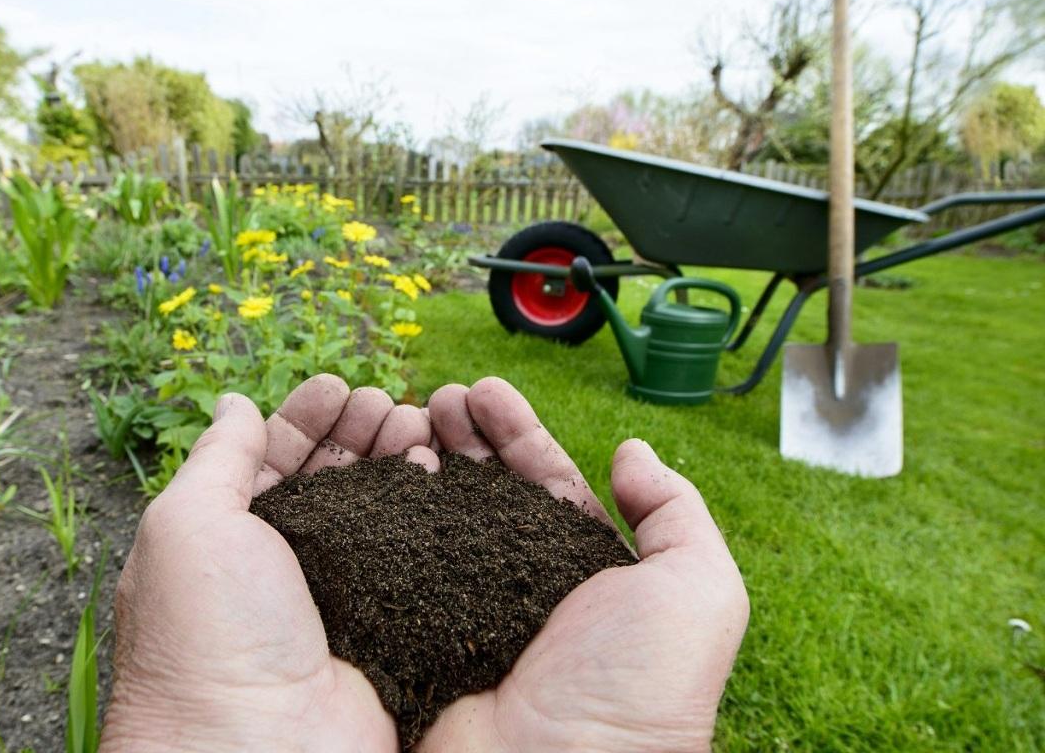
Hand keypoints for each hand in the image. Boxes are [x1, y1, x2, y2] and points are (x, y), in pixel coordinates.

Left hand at [101, 375, 436, 752]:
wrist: (256, 751)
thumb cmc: (207, 636)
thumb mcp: (188, 524)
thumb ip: (218, 456)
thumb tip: (232, 401)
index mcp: (227, 538)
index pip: (271, 458)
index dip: (304, 416)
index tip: (339, 384)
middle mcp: (282, 565)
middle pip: (330, 477)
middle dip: (358, 431)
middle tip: (388, 403)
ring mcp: (338, 596)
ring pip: (377, 510)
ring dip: (396, 460)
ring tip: (418, 428)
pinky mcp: (386, 624)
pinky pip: (413, 555)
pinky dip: (426, 512)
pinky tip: (437, 477)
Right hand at [418, 377, 748, 752]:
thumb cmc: (640, 690)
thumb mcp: (697, 591)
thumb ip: (677, 513)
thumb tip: (632, 451)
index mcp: (583, 571)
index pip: (545, 482)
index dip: (517, 432)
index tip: (484, 389)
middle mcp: (520, 584)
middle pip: (484, 490)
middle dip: (463, 436)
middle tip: (439, 396)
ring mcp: (463, 609)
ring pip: (436, 517)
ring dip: (422, 460)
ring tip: (408, 416)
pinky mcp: (415, 636)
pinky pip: (395, 564)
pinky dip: (386, 516)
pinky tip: (383, 473)